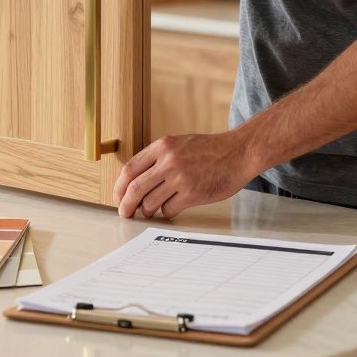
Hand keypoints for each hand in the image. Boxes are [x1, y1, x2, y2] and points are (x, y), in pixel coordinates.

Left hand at [113, 133, 257, 218]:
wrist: (238, 152)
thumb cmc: (210, 149)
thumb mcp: (179, 144)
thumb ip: (158, 158)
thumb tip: (136, 180)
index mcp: (162, 146)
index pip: (129, 169)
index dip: (119, 187)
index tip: (118, 196)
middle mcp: (168, 161)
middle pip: (135, 189)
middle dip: (126, 205)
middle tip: (125, 212)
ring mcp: (180, 178)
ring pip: (150, 203)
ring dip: (147, 210)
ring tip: (152, 210)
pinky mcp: (192, 194)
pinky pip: (168, 209)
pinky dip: (166, 212)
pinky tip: (171, 208)